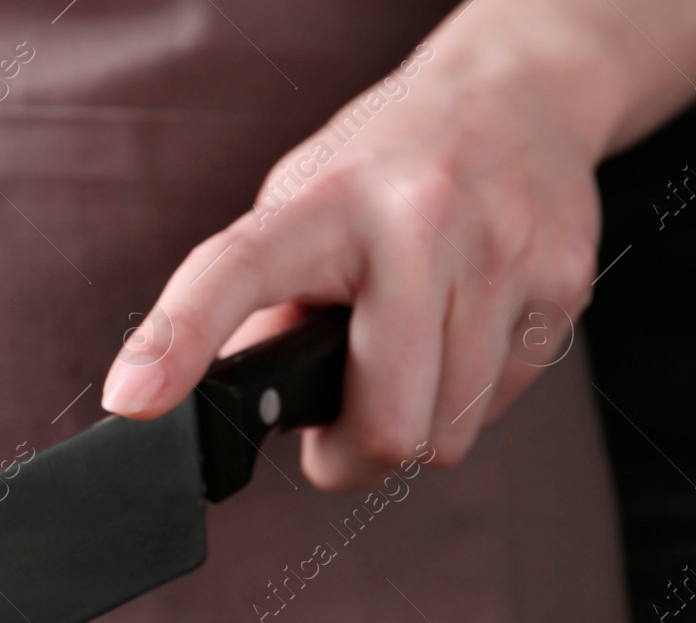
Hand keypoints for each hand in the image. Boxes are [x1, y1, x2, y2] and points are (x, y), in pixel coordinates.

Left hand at [100, 31, 607, 489]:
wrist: (520, 94)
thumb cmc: (388, 165)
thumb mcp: (299, 203)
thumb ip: (261, 300)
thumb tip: (234, 398)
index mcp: (324, 203)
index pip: (235, 274)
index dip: (177, 343)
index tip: (132, 401)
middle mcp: (417, 223)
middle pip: (384, 427)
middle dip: (350, 455)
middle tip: (336, 425)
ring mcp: (501, 255)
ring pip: (446, 435)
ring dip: (411, 425)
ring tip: (400, 359)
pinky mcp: (562, 286)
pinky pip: (497, 407)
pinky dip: (466, 398)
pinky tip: (457, 337)